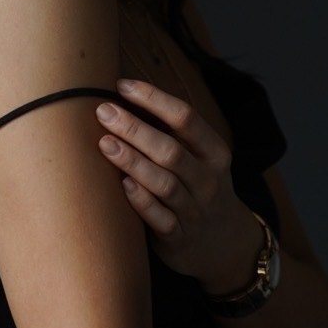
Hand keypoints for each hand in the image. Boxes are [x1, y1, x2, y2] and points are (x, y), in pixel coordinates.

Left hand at [94, 77, 262, 291]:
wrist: (223, 242)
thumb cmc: (198, 186)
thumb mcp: (200, 158)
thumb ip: (172, 133)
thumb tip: (124, 96)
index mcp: (214, 152)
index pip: (186, 118)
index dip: (154, 99)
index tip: (122, 86)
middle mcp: (208, 180)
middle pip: (171, 150)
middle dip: (135, 129)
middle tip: (104, 112)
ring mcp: (195, 210)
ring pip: (164, 184)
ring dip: (133, 162)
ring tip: (105, 144)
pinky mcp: (179, 238)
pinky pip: (160, 219)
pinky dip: (142, 202)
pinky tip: (122, 185)